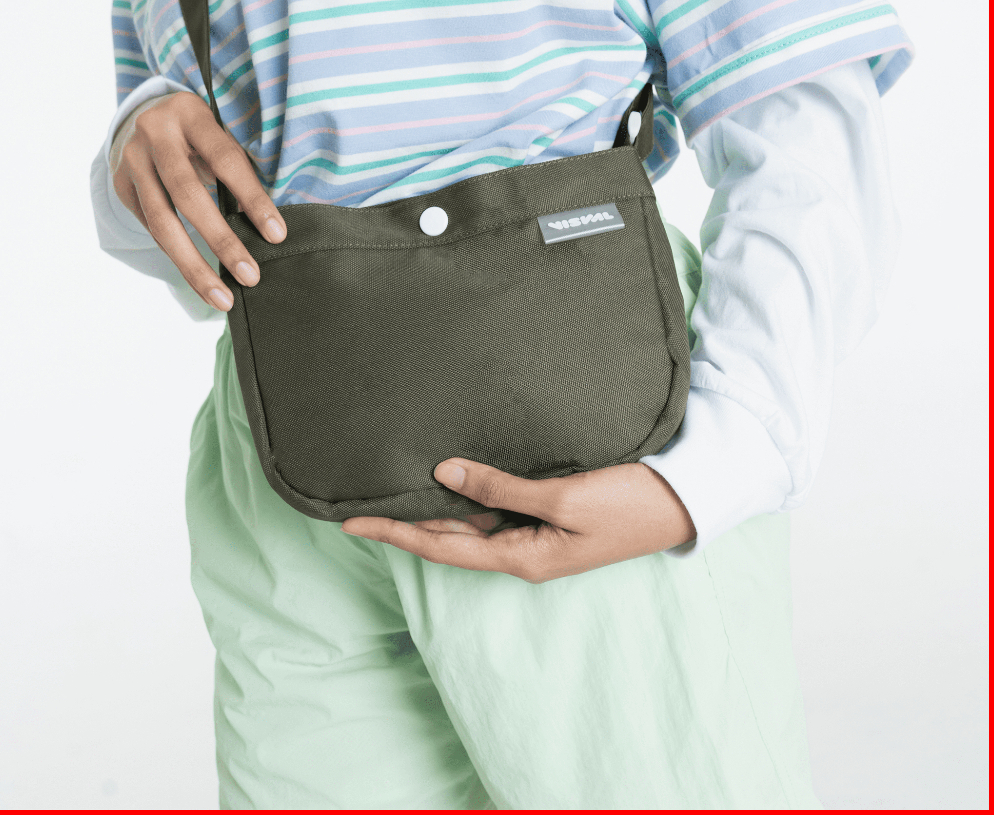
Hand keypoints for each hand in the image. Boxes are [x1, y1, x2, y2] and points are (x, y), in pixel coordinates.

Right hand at [109, 91, 286, 310]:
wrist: (144, 113)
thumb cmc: (201, 132)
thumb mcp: (219, 133)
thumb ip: (236, 169)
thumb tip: (268, 225)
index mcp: (190, 114)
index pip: (226, 160)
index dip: (252, 199)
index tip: (277, 235)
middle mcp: (154, 133)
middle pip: (189, 196)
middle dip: (222, 241)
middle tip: (251, 276)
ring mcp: (131, 160)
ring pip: (162, 222)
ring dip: (194, 266)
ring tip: (222, 297)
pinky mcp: (120, 184)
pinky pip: (152, 228)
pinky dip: (178, 254)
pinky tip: (201, 279)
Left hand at [341, 457, 695, 582]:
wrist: (680, 503)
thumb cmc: (627, 504)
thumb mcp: (562, 498)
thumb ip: (501, 488)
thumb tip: (444, 474)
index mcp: (522, 557)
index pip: (442, 548)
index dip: (395, 533)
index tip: (351, 522)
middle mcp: (522, 551)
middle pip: (450, 540)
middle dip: (405, 525)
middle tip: (360, 505)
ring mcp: (536, 536)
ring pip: (471, 525)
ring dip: (434, 512)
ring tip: (394, 492)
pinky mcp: (549, 517)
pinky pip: (495, 511)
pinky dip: (468, 497)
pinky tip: (450, 481)